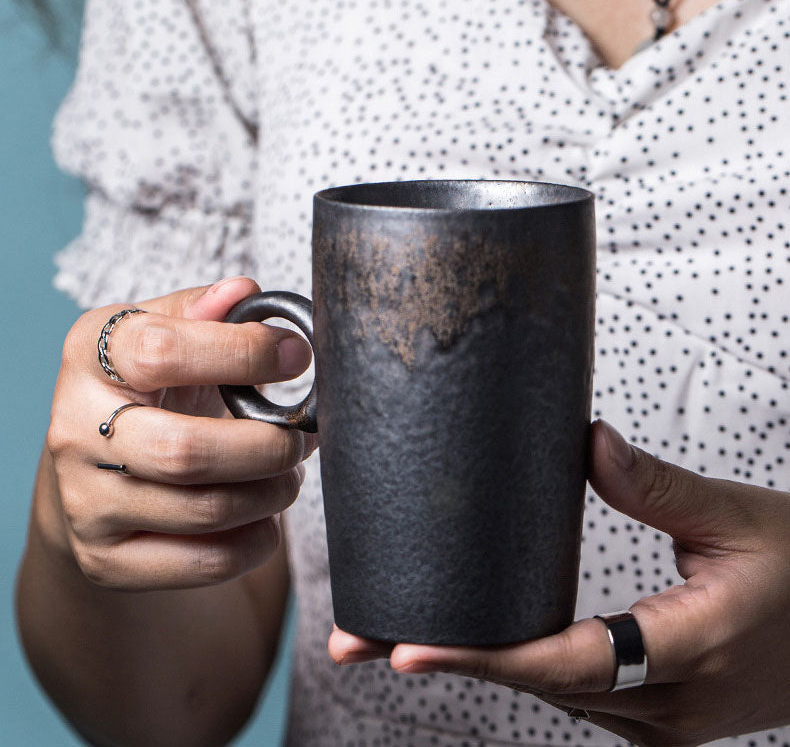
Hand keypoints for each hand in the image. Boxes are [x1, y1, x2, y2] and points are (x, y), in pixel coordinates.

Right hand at [43, 276, 315, 588]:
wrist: (98, 470)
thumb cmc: (152, 388)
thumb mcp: (166, 332)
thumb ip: (206, 312)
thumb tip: (246, 293)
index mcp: (91, 355)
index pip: (164, 351)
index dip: (244, 353)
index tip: (299, 356)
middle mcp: (75, 429)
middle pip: (186, 452)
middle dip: (268, 446)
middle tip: (302, 436)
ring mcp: (85, 502)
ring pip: (205, 511)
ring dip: (273, 492)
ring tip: (289, 470)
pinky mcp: (106, 559)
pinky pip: (205, 563)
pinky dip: (257, 540)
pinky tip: (265, 513)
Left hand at [328, 419, 789, 745]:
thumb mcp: (737, 517)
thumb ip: (658, 484)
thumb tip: (585, 443)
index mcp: (694, 649)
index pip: (567, 662)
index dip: (483, 657)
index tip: (405, 650)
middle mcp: (673, 705)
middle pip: (540, 686)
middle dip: (451, 662)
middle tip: (360, 641)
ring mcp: (668, 721)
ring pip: (554, 697)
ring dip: (480, 668)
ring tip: (399, 640)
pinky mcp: (663, 714)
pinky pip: (578, 696)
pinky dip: (523, 670)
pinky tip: (478, 646)